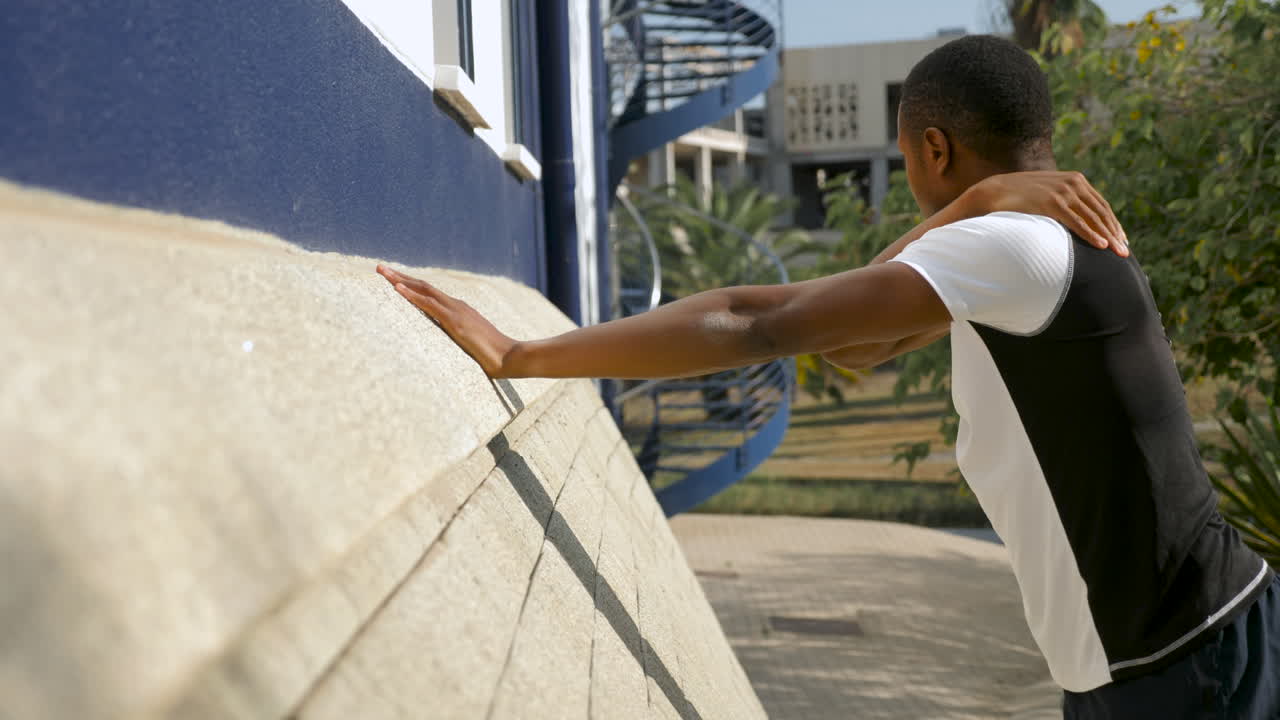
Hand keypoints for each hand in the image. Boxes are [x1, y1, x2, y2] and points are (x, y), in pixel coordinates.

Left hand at [376, 264, 515, 376]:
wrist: (509, 357)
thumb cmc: (492, 356)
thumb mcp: (470, 345)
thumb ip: (458, 341)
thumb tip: (448, 348)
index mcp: (459, 310)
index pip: (430, 293)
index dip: (410, 285)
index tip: (393, 279)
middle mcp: (456, 305)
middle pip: (423, 286)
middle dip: (400, 276)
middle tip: (379, 268)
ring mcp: (456, 311)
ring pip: (423, 290)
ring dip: (400, 280)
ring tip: (382, 272)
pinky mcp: (455, 321)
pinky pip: (429, 305)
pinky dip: (412, 295)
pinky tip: (397, 288)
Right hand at [969, 171, 1128, 255]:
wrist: (993, 191)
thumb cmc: (1019, 197)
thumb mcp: (1047, 193)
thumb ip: (1063, 200)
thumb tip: (1074, 217)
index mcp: (1075, 179)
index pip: (1101, 204)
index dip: (1113, 223)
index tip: (1121, 239)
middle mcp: (1073, 183)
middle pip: (1101, 212)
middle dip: (1115, 233)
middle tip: (1125, 251)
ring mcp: (1063, 192)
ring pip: (1093, 218)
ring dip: (1108, 237)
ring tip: (1118, 252)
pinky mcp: (1052, 203)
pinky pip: (1077, 222)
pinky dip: (1091, 234)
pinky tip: (1101, 245)